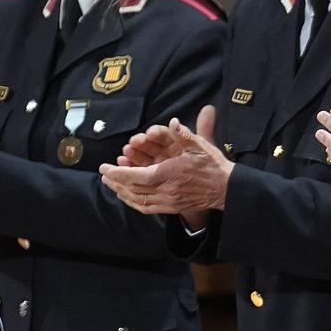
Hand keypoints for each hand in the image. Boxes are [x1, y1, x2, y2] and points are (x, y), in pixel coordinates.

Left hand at [100, 106, 232, 217]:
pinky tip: (126, 196)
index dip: (120, 173)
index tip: (105, 168)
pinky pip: (147, 208)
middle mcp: (168, 190)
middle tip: (103, 174)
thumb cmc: (213, 165)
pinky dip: (133, 203)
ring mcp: (169, 202)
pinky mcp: (172, 208)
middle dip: (116, 181)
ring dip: (122, 192)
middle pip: (134, 189)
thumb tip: (173, 122)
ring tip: (110, 184)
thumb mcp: (201, 146)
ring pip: (138, 200)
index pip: (139, 176)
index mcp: (172, 174)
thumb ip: (184, 134)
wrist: (227, 189)